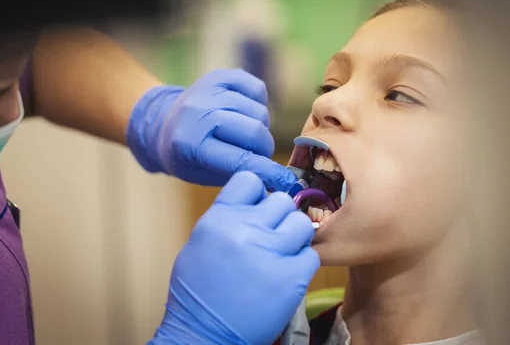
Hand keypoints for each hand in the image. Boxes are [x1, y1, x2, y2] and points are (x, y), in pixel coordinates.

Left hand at [126, 69, 296, 191]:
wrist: (164, 124)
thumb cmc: (188, 156)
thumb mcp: (205, 174)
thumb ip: (239, 172)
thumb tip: (279, 178)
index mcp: (190, 144)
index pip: (240, 160)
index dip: (268, 173)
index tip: (285, 182)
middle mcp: (198, 113)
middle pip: (255, 131)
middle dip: (263, 148)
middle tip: (255, 154)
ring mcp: (208, 90)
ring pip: (259, 112)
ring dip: (259, 127)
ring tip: (243, 134)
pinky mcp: (219, 76)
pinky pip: (257, 89)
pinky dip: (258, 103)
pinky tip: (244, 113)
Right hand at [149, 172, 319, 344]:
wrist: (204, 334)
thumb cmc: (199, 293)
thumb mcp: (199, 244)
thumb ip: (227, 218)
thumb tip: (253, 203)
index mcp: (219, 218)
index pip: (250, 180)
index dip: (258, 194)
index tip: (258, 209)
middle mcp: (244, 229)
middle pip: (282, 201)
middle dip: (279, 218)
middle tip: (272, 237)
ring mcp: (270, 252)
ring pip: (302, 223)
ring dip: (295, 238)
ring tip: (282, 255)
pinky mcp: (292, 277)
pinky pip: (311, 255)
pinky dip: (302, 265)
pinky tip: (287, 275)